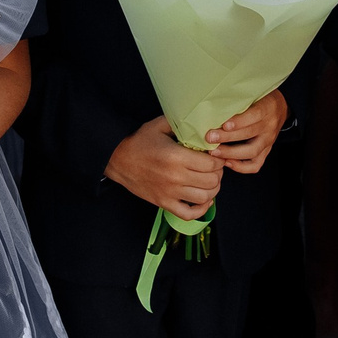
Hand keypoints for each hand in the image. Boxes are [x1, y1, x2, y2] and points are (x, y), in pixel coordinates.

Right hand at [105, 117, 224, 220]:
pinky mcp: (164, 203)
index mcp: (176, 156)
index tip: (216, 155)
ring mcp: (169, 193)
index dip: (219, 159)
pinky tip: (203, 199)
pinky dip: (201, 210)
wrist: (118, 159)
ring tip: (210, 181)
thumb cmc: (139, 141)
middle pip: (211, 181)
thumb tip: (202, 123)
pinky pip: (189, 214)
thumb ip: (181, 123)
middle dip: (218, 173)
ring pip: (205, 198)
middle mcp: (175, 177)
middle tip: (215, 167)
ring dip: (212, 189)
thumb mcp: (159, 125)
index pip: (211, 163)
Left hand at [207, 90, 287, 174]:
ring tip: (214, 152)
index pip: (255, 115)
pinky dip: (241, 167)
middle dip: (227, 137)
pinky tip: (227, 162)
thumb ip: (240, 100)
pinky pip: (256, 164)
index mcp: (267, 108)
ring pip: (252, 151)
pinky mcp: (266, 151)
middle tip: (210, 137)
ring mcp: (269, 140)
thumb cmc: (261, 98)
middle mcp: (269, 125)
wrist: (281, 107)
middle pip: (250, 134)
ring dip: (231, 153)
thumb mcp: (254, 93)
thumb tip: (215, 107)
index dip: (240, 121)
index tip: (224, 124)